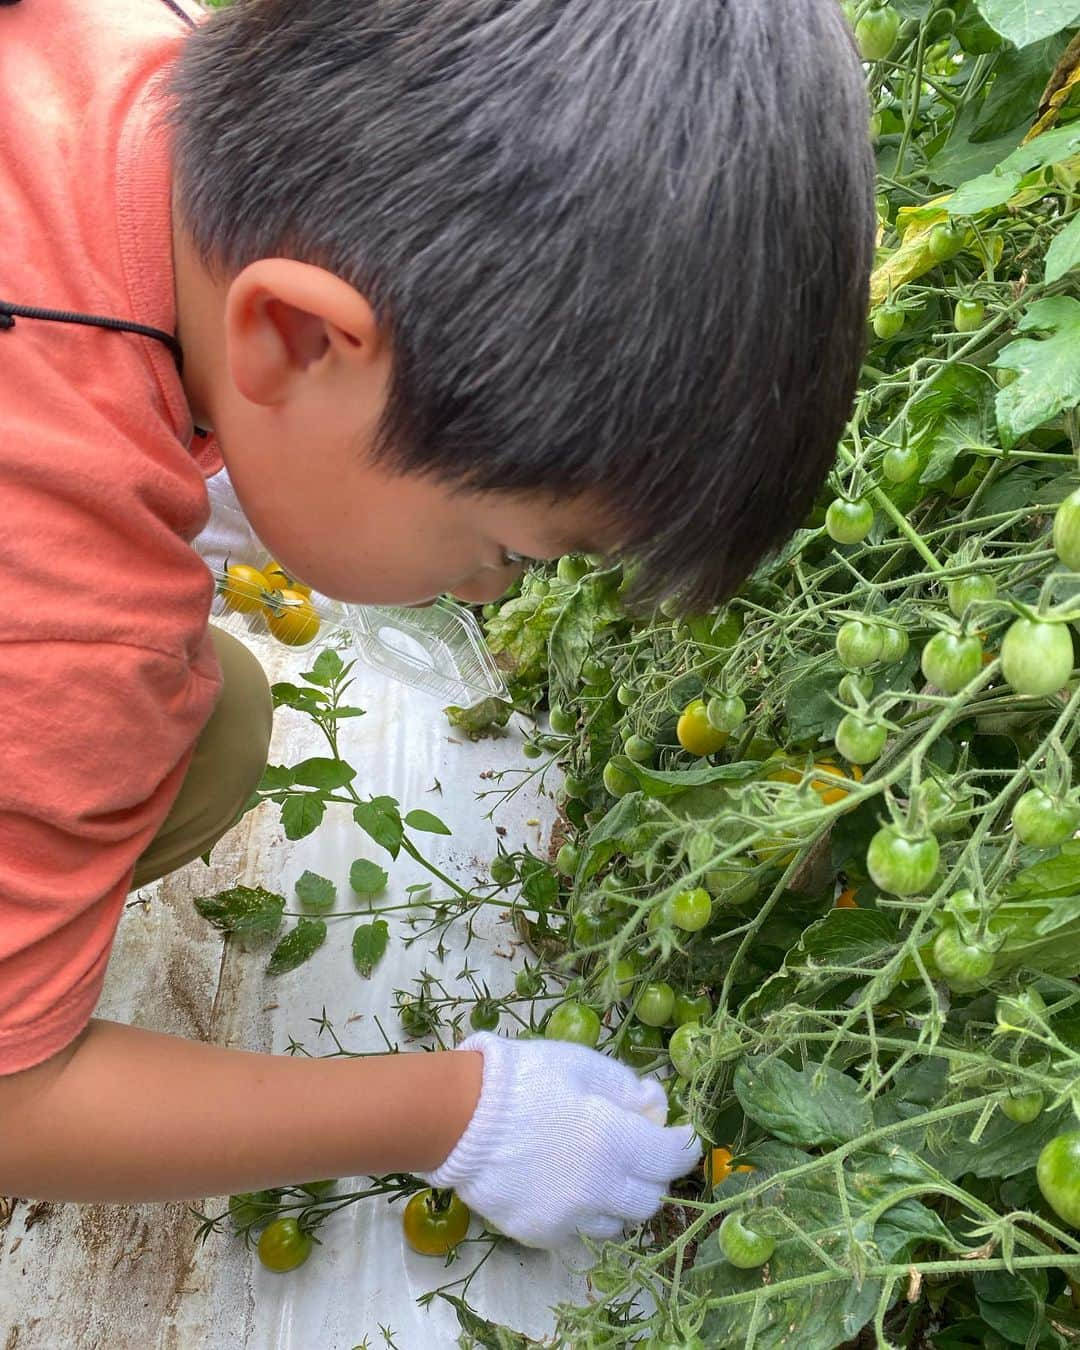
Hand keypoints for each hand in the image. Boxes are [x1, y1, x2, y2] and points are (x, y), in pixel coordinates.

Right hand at [418, 1032, 700, 1248]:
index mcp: (615, 1142)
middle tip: (640, 1152)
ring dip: (619, 1199)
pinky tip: (565, 1186)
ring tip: (599, 1172)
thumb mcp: (583, 1065)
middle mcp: (600, 1189)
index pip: (672, 1158)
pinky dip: (583, 1212)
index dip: (683, 1145)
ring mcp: (569, 1218)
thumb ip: (627, 1088)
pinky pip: (578, 1231)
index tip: (681, 1135)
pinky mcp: (540, 1235)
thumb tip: (656, 1107)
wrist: (460, 1116)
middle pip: (650, 1199)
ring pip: (617, 1222)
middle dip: (652, 1174)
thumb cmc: (525, 1078)